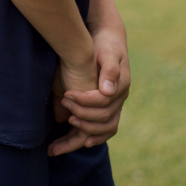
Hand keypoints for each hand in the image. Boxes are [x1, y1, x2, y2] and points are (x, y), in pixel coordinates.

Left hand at [50, 30, 130, 155]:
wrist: (109, 42)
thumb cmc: (106, 45)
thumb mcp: (108, 51)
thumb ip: (109, 69)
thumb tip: (107, 91)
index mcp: (121, 85)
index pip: (103, 101)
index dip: (84, 100)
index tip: (66, 94)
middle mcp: (120, 99)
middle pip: (104, 119)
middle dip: (82, 115)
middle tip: (63, 104)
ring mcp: (115, 106)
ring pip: (105, 129)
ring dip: (84, 134)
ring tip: (63, 131)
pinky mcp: (107, 109)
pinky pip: (102, 130)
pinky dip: (90, 138)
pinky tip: (75, 143)